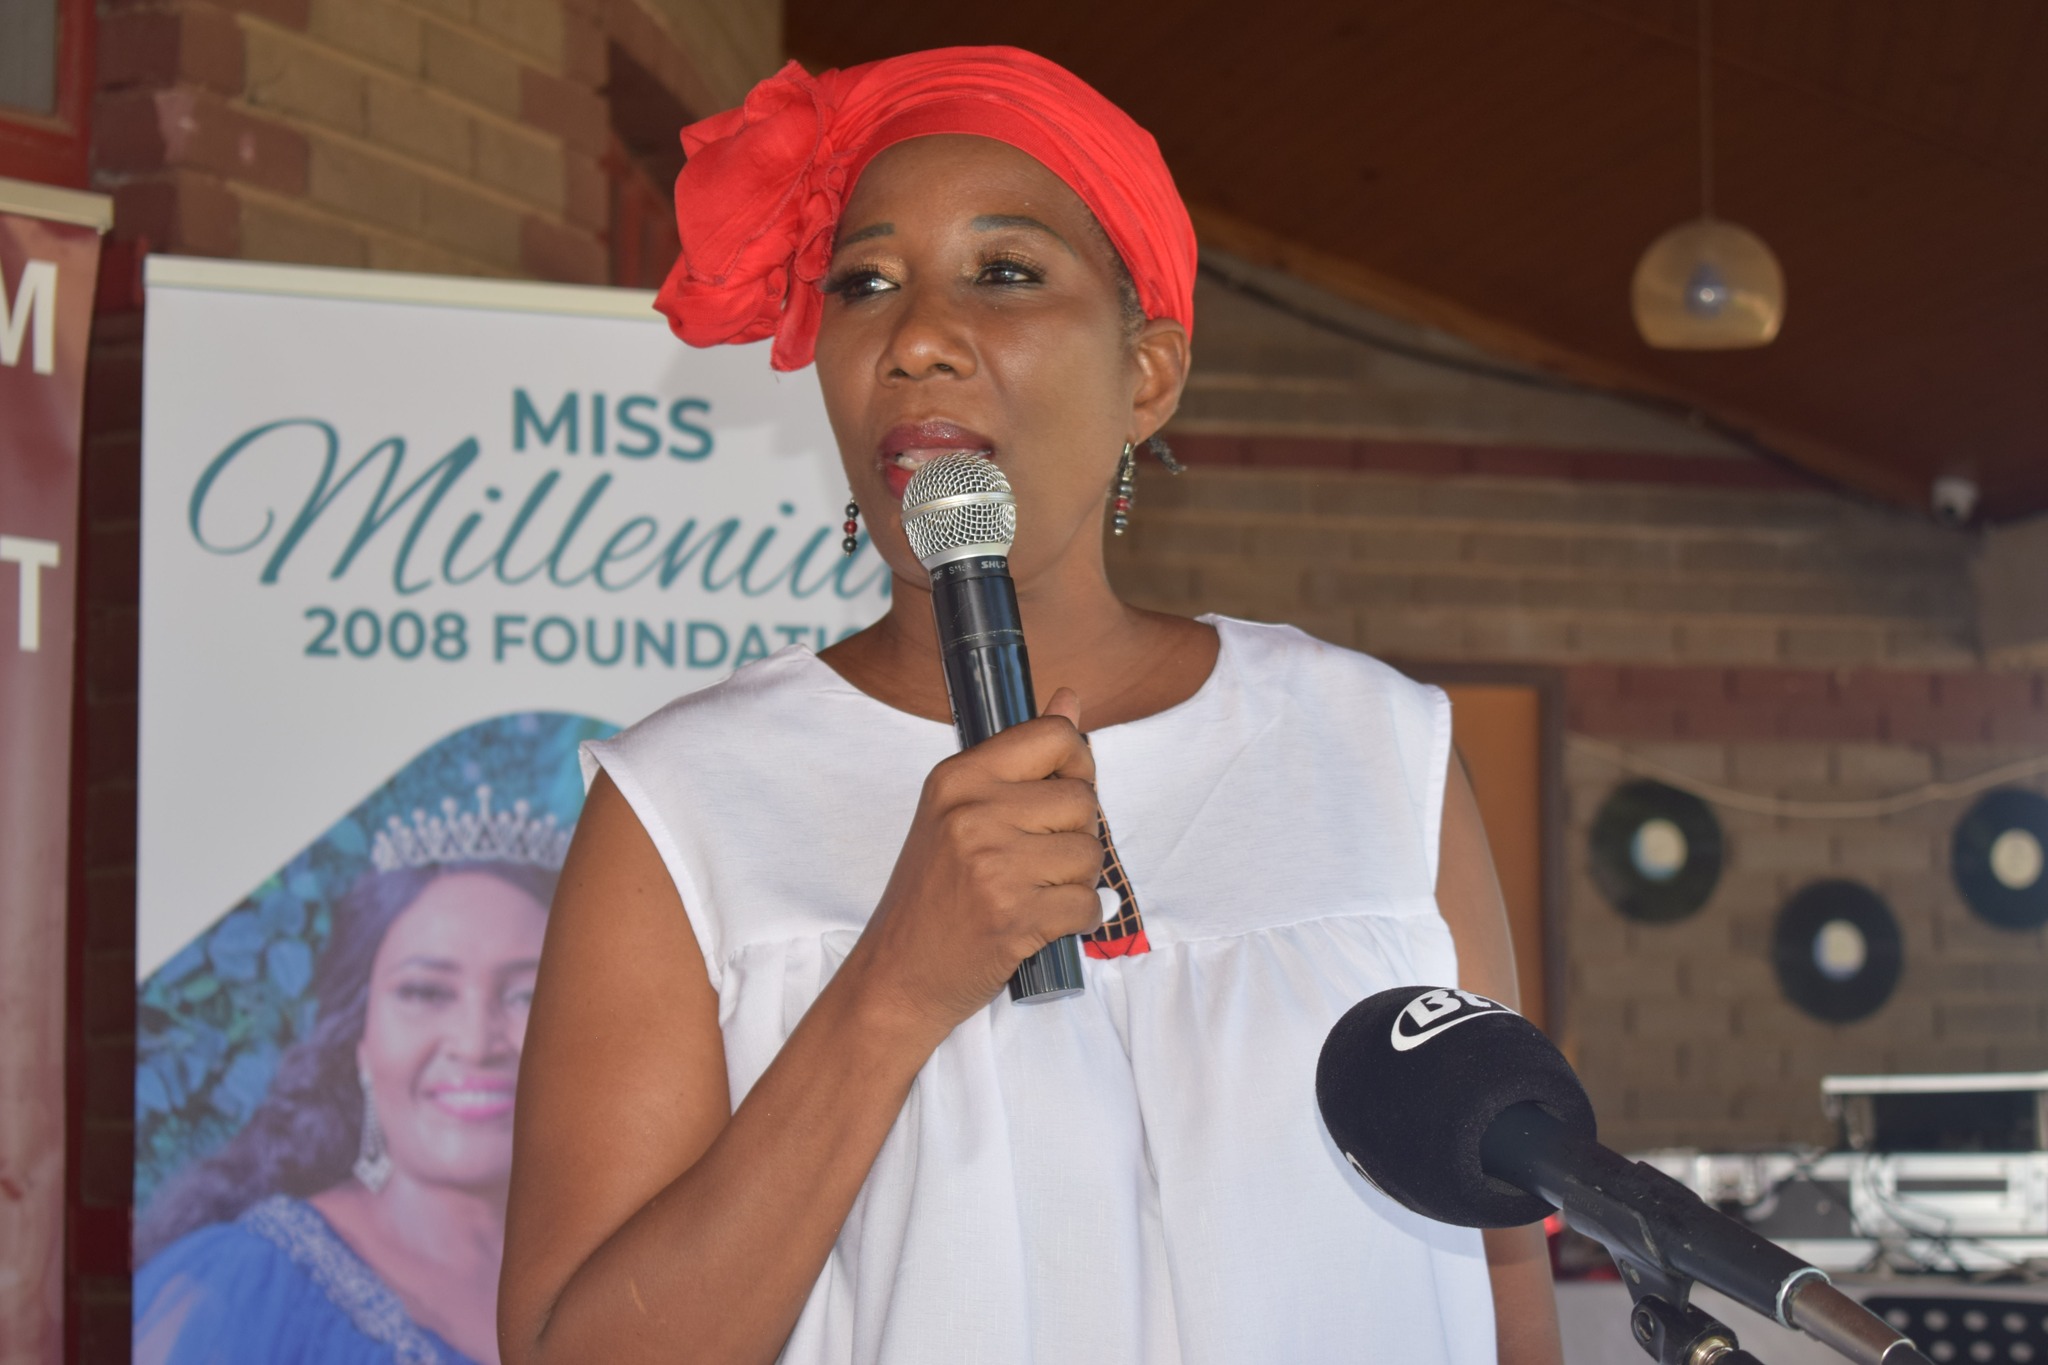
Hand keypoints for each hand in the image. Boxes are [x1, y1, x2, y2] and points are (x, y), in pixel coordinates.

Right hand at [847, 688, 1102, 1040]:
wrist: (896, 974)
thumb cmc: (931, 893)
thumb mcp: (957, 810)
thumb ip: (1018, 756)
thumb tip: (1071, 698)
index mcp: (958, 777)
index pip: (1055, 737)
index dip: (1076, 765)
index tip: (1060, 793)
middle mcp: (973, 812)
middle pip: (1083, 798)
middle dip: (1077, 832)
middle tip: (1040, 859)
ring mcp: (993, 865)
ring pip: (1091, 853)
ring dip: (1077, 879)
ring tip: (1037, 891)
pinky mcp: (1014, 917)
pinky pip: (1088, 904)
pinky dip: (1077, 919)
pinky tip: (1044, 921)